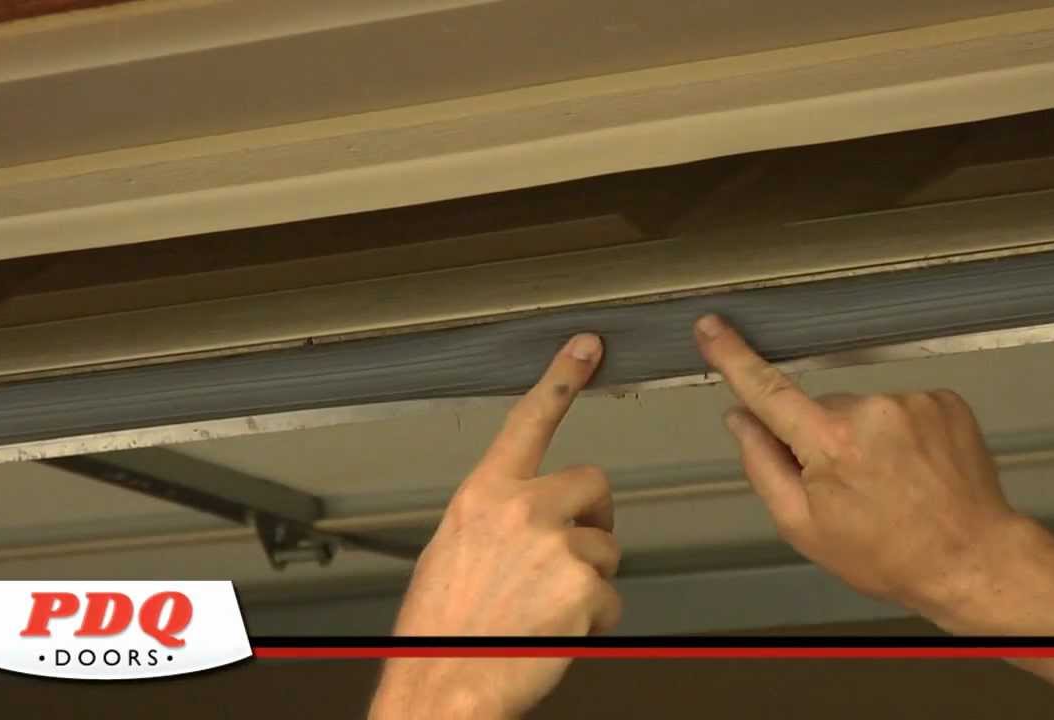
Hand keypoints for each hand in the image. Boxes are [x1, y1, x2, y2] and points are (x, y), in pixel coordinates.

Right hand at [370, 333, 620, 719]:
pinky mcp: (584, 587)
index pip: (528, 421)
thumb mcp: (451, 551)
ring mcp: (556, 546)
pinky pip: (612, 596)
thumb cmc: (441, 629)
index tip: (587, 347)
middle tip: (569, 555)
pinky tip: (556, 632)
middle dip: (592, 515)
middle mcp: (521, 510)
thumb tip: (527, 520)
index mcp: (483, 496)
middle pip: (593, 482)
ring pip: (606, 547)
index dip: (561, 379)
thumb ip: (494, 519)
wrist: (441, 684)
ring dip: (588, 577)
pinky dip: (593, 619)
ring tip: (544, 608)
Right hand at [693, 313, 1024, 616]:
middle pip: (820, 408)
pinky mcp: (944, 400)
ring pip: (862, 409)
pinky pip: (899, 408)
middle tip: (848, 488)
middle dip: (822, 438)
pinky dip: (899, 434)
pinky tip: (914, 470)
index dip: (732, 356)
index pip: (767, 389)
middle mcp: (871, 410)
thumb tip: (739, 419)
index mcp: (830, 443)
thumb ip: (763, 466)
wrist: (972, 560)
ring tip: (890, 484)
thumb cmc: (886, 555)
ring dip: (865, 437)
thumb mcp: (803, 526)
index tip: (710, 328)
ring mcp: (913, 402)